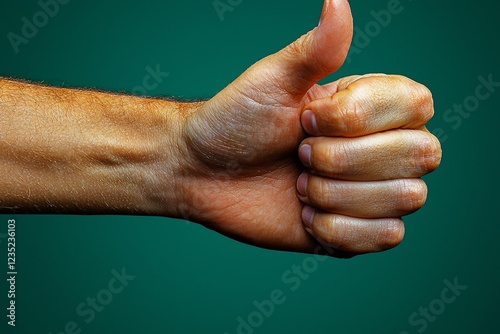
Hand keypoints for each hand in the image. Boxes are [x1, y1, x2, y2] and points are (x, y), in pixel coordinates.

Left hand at [175, 0, 440, 256]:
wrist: (203, 173)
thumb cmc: (236, 120)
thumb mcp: (273, 79)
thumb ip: (317, 49)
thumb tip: (337, 1)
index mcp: (371, 106)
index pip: (419, 106)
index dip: (359, 119)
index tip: (306, 119)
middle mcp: (381, 147)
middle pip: (420, 156)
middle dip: (343, 160)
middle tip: (299, 155)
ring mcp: (372, 191)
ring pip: (405, 199)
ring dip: (336, 195)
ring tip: (300, 185)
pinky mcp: (357, 231)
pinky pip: (385, 237)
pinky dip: (337, 229)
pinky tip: (305, 216)